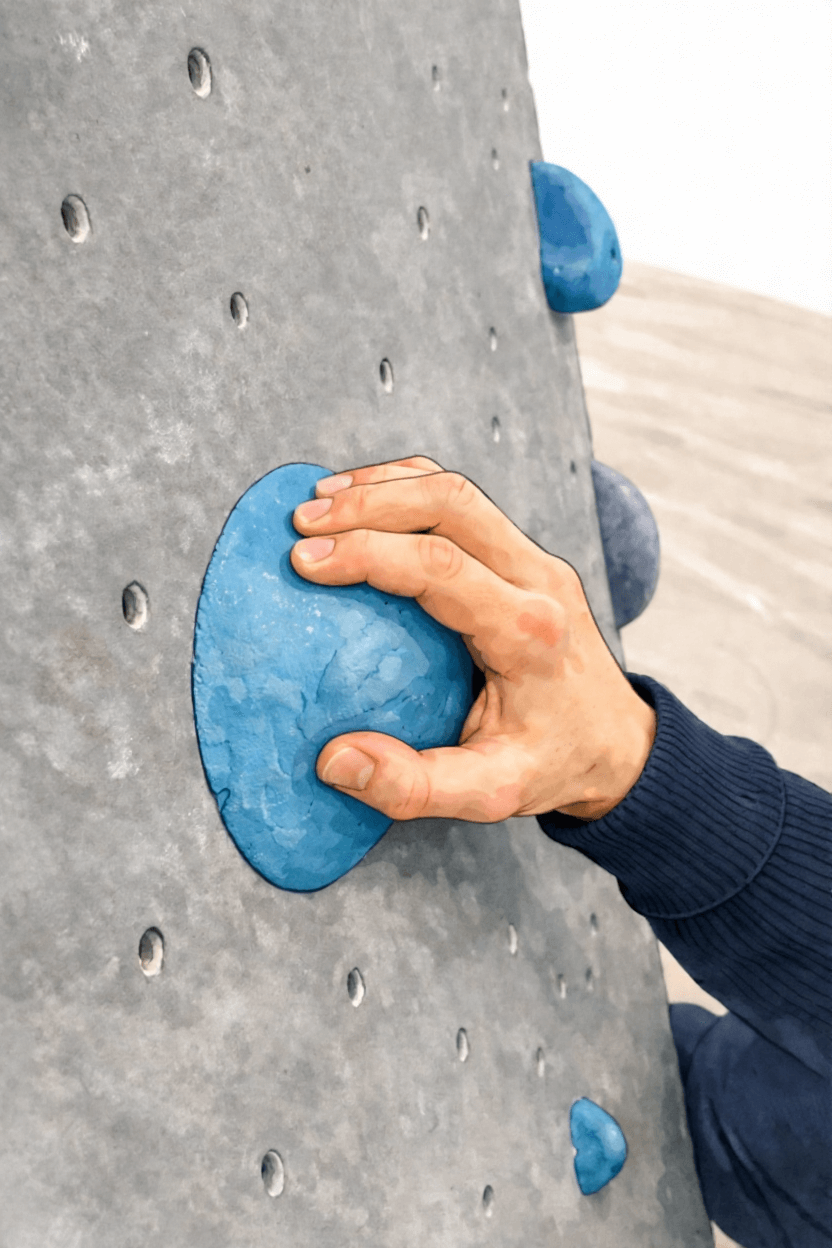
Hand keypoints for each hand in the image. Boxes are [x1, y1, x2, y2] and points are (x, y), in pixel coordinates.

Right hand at [291, 457, 655, 822]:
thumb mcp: (492, 795)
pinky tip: (362, 503)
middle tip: (302, 522)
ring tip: (320, 501)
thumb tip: (335, 760)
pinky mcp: (525, 556)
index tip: (304, 562)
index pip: (440, 567)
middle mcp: (538, 580)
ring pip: (458, 492)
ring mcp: (536, 560)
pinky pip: (464, 505)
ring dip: (385, 487)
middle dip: (369, 501)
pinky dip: (408, 491)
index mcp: (528, 632)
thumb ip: (414, 787)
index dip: (367, 552)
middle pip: (452, 504)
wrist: (616, 743)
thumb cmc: (551, 765)